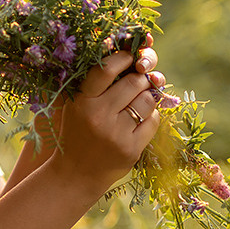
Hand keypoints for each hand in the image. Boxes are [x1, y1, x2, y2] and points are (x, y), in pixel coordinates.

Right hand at [52, 46, 162, 196]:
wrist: (76, 173)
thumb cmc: (77, 131)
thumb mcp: (76, 105)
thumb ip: (95, 82)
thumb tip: (132, 55)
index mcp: (82, 101)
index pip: (106, 69)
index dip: (123, 57)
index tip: (130, 55)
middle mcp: (98, 116)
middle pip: (133, 82)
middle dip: (141, 77)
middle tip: (140, 78)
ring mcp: (116, 134)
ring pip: (147, 101)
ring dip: (148, 96)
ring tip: (140, 99)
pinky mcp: (131, 149)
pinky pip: (153, 121)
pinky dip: (151, 116)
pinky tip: (140, 119)